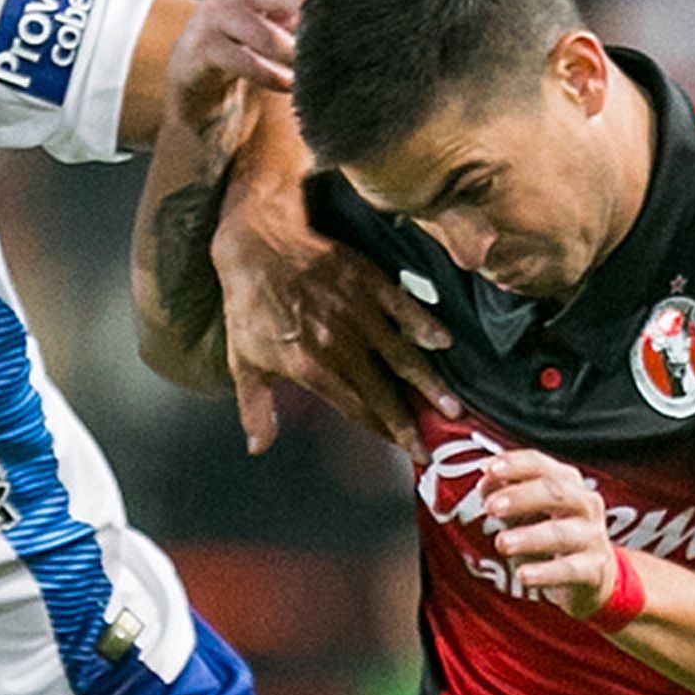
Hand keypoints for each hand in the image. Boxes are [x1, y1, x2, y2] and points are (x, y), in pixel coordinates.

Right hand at [165, 0, 335, 123]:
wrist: (198, 87)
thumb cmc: (252, 50)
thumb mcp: (285, 22)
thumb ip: (316, 5)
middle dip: (308, 8)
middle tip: (334, 29)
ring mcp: (214, 14)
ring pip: (259, 30)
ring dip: (290, 52)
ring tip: (311, 70)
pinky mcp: (199, 47)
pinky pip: (240, 60)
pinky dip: (268, 75)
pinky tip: (288, 85)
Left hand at [208, 173, 456, 454]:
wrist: (257, 245)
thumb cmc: (248, 305)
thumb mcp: (243, 362)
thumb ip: (256, 408)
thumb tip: (258, 447)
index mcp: (310, 367)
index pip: (355, 408)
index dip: (380, 431)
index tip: (402, 448)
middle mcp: (339, 345)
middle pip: (383, 392)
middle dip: (410, 423)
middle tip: (431, 449)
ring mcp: (357, 313)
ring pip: (401, 356)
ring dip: (428, 384)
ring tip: (452, 407)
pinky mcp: (368, 282)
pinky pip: (404, 307)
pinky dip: (425, 325)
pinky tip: (445, 343)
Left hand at [477, 449, 618, 617]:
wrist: (594, 573)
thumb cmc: (555, 534)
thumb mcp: (528, 512)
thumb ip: (506, 496)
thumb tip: (485, 484)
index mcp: (566, 483)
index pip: (540, 465)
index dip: (514, 464)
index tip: (488, 469)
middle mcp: (583, 504)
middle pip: (554, 492)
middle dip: (520, 496)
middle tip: (491, 506)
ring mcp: (591, 536)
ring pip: (560, 533)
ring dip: (528, 537)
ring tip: (502, 542)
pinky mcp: (593, 569)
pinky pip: (568, 570)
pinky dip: (544, 573)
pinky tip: (523, 575)